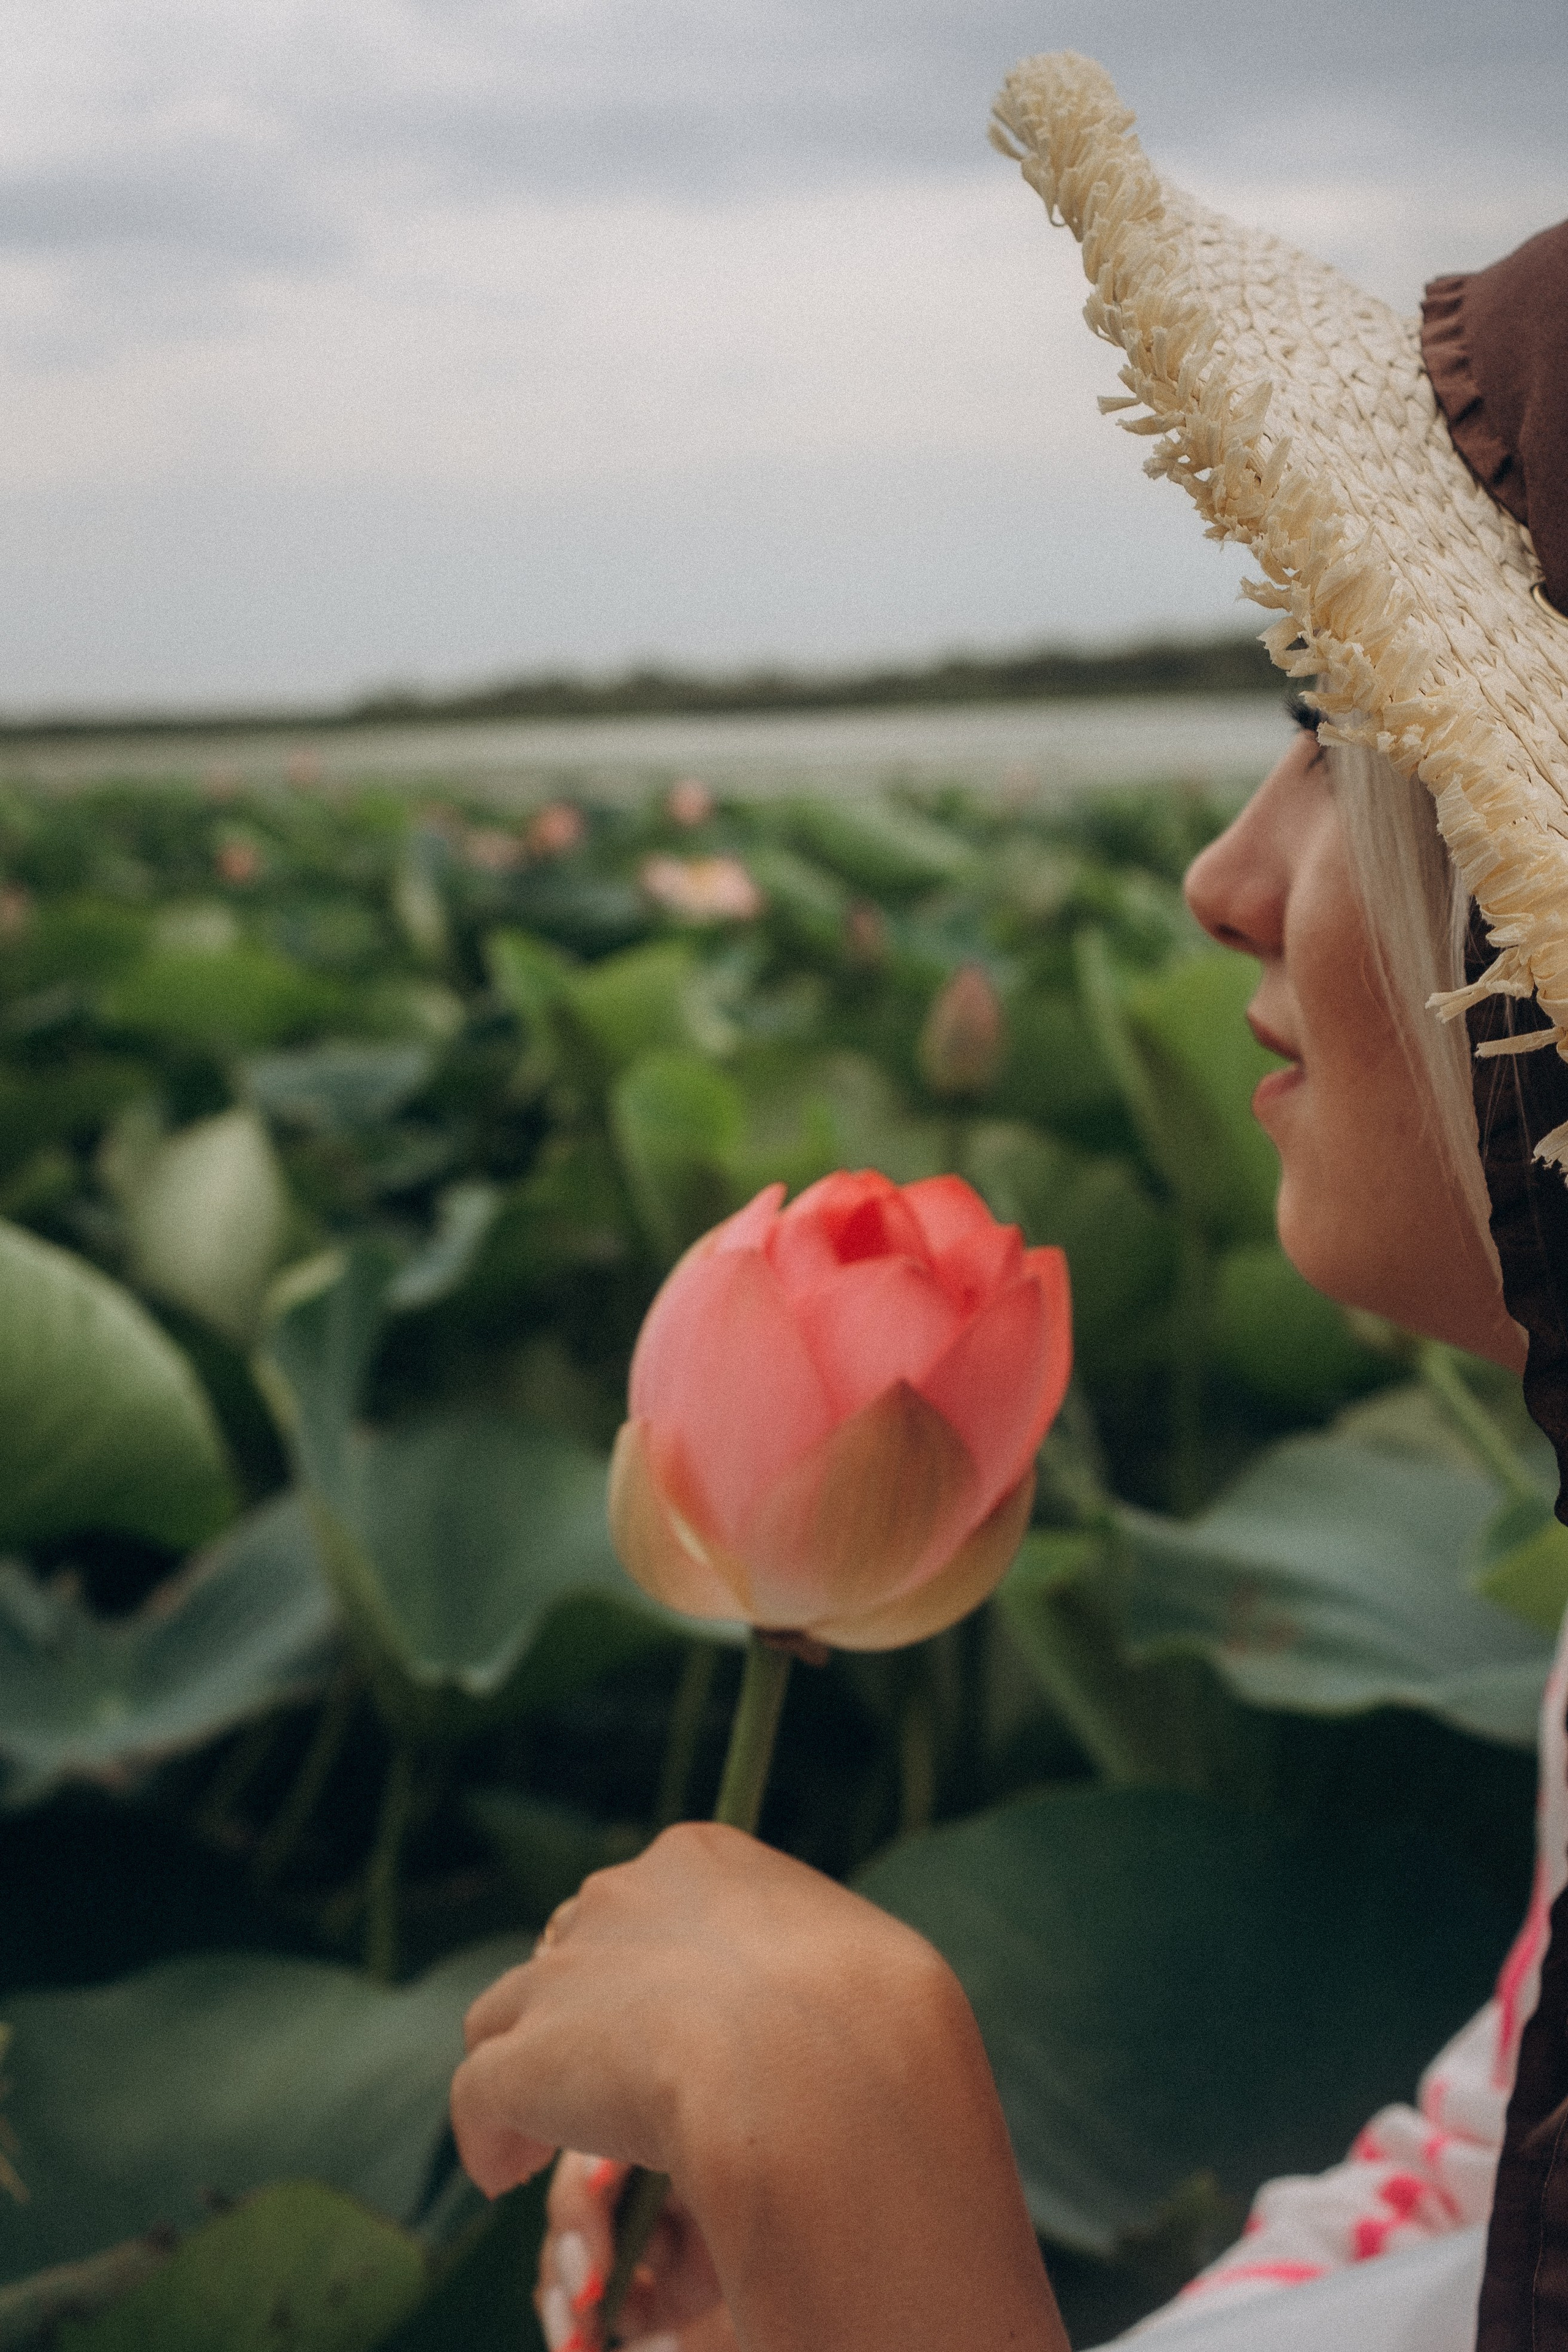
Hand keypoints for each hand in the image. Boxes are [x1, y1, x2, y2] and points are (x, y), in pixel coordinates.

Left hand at [450, 1821, 1067, 2351]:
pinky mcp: (528, 2061)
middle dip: (581, 2012)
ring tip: (547, 2140)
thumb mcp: (852, 1960)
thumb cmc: (868, 2019)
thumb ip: (801, 1962)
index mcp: (696, 1858)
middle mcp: (617, 1896)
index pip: (637, 1900)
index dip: (639, 1966)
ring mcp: (563, 1976)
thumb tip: (811, 1996)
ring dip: (530, 2075)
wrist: (821, 2069)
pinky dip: (491, 2140)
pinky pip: (478, 2098)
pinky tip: (510, 2177)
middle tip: (609, 2082)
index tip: (660, 2020)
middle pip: (566, 1949)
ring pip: (509, 2017)